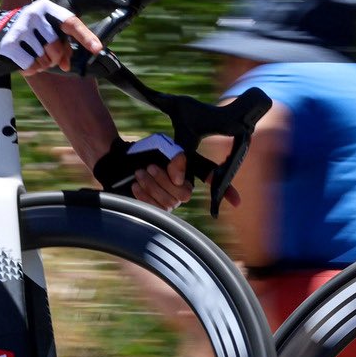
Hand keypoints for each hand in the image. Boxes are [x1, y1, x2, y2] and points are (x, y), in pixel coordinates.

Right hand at [0, 0, 101, 72]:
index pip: (71, 22)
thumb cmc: (22, 31)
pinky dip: (29, 69)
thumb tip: (66, 63)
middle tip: (46, 60)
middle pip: (57, 47)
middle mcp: (34, 15)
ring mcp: (21, 28)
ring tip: (31, 58)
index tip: (97, 49)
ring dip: (40, 65)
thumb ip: (59, 43)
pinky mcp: (9, 44)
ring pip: (44, 59)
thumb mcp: (41, 28)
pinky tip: (22, 63)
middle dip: (54, 59)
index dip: (86, 37)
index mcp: (45, 8)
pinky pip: (30, 65)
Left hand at [93, 137, 238, 211]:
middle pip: (185, 193)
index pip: (211, 178)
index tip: (236, 202)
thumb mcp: (162, 146)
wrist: (119, 162)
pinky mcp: (156, 209)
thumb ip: (177, 157)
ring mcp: (171, 200)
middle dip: (165, 181)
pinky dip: (145, 196)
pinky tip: (136, 186)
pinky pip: (157, 209)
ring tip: (139, 173)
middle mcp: (183, 186)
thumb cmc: (143, 152)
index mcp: (189, 168)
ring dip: (152, 186)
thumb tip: (180, 180)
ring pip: (170, 202)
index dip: (226, 190)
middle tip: (150, 167)